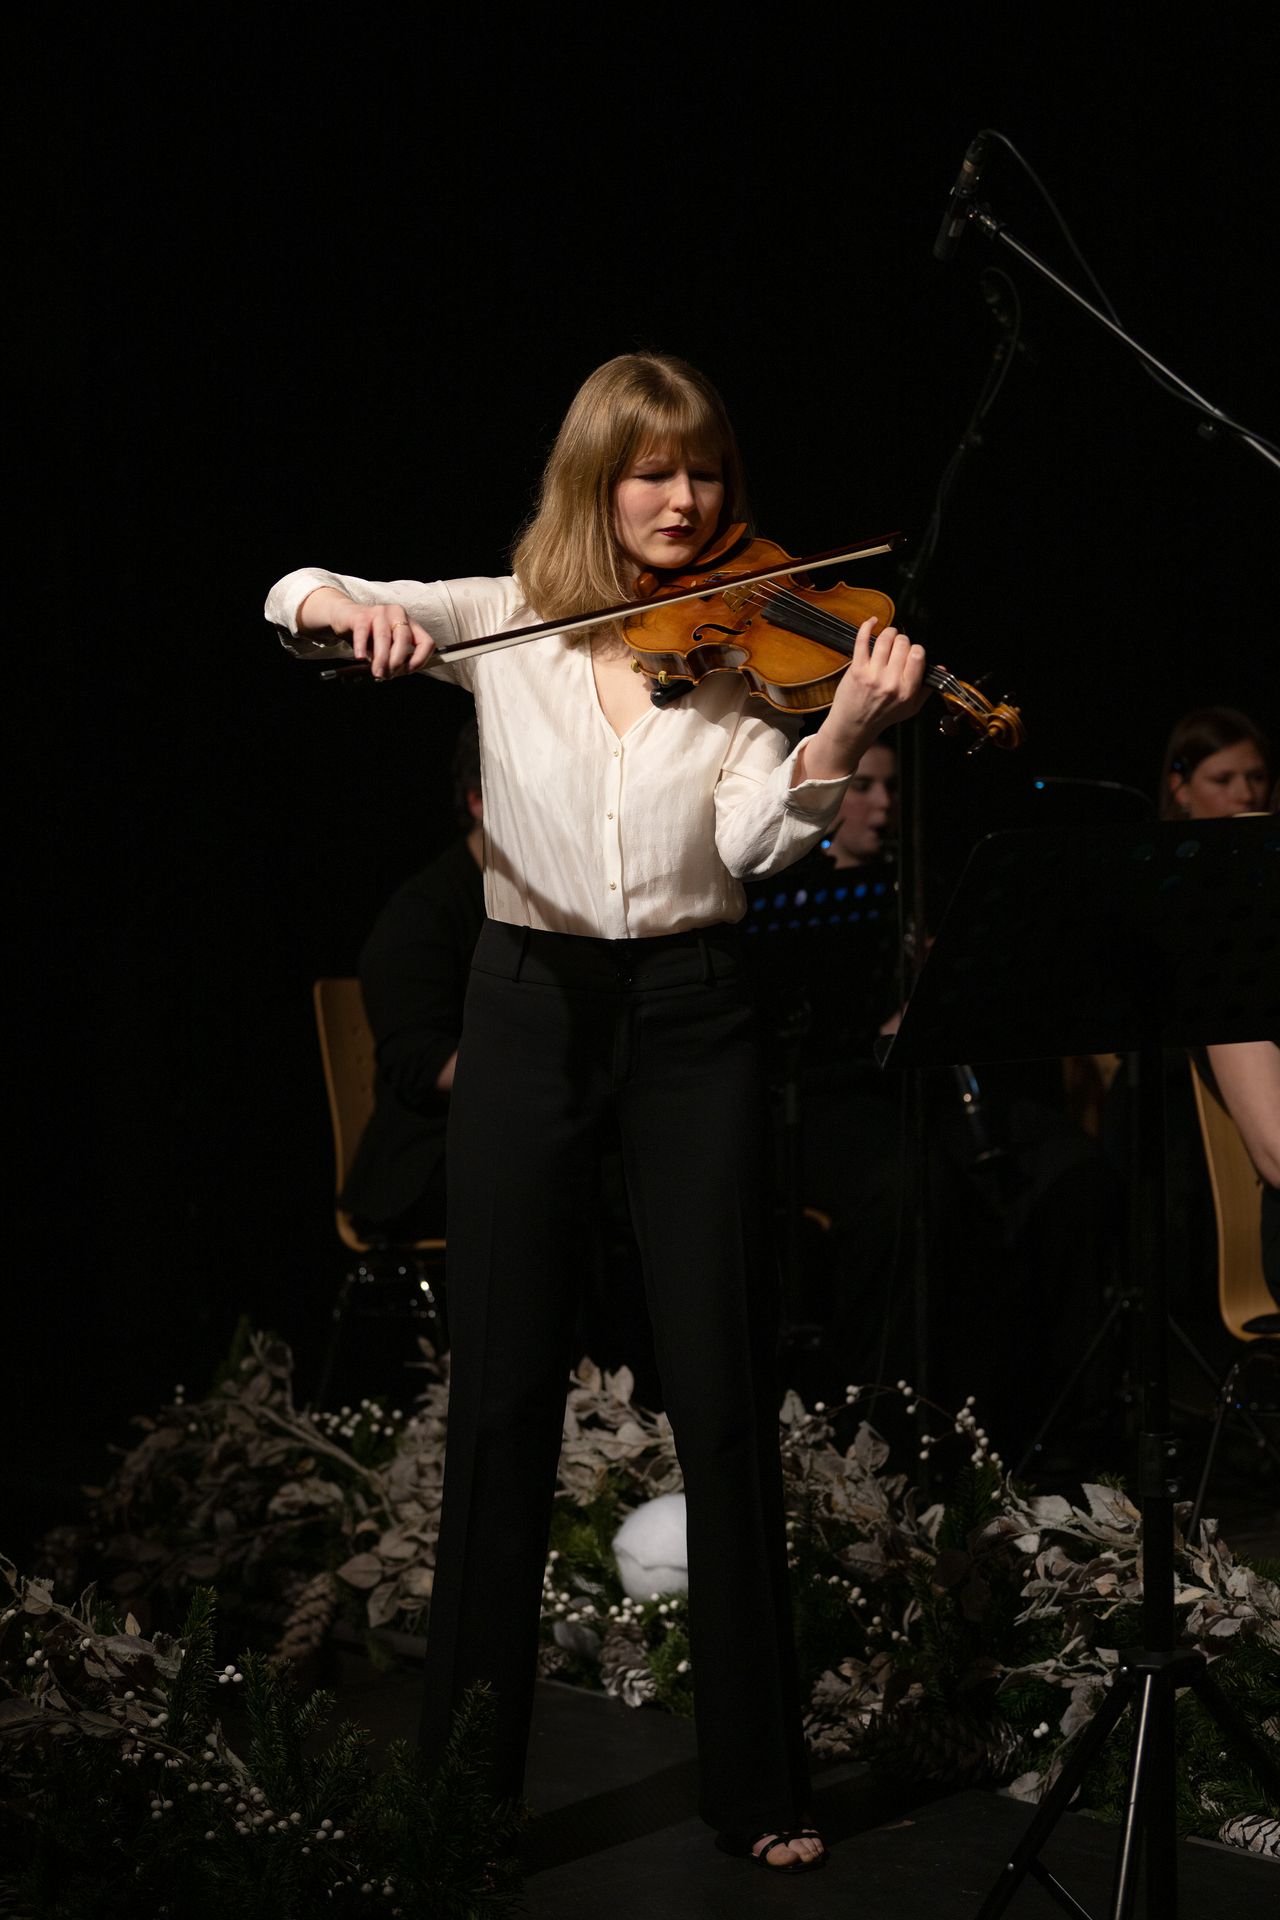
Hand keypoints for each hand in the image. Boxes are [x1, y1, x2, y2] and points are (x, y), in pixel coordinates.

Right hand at [296, 588, 435, 677]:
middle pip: (404, 639)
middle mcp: (398, 614)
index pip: (426, 641)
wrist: (344, 616)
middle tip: (388, 675)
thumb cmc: (369, 634)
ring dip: (381, 659)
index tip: (408, 670)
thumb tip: (396, 674)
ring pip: (384, 637)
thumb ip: (394, 657)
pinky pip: (363, 632)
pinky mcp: (361, 615)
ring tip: (377, 672)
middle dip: (397, 661)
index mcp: (409, 623)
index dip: (420, 659)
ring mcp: (379, 612)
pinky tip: (361, 657)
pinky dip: (362, 646)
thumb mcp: (387, 646)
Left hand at [803, 620, 927, 779]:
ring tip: (888, 636)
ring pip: (885, 639)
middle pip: (903, 644)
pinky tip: (873, 622)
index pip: (918, 655)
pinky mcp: (856, 669)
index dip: (916, 649)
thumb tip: (941, 668)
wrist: (854, 725)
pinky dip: (867, 626)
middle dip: (902, 641)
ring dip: (889, 633)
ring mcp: (872, 674)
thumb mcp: (911, 708)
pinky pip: (862, 640)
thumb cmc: (883, 716)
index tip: (911, 653)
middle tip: (898, 647)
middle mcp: (891, 682)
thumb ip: (927, 688)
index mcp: (907, 690)